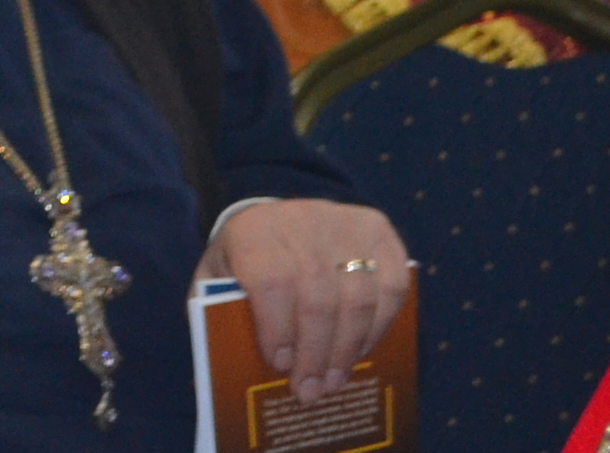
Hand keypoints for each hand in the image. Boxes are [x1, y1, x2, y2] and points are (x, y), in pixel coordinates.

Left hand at [202, 199, 409, 406]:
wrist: (276, 219)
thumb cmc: (247, 260)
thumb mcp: (219, 278)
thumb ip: (221, 314)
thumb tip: (226, 373)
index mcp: (253, 232)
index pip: (271, 280)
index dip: (278, 327)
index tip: (280, 364)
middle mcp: (301, 221)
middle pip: (318, 296)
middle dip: (316, 353)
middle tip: (311, 390)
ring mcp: (345, 223)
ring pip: (357, 297)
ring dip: (348, 349)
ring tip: (334, 381)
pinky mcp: (378, 230)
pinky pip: (391, 287)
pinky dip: (379, 326)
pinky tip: (360, 352)